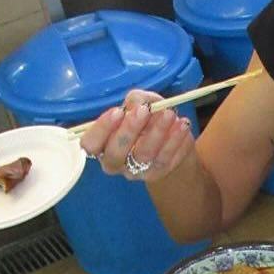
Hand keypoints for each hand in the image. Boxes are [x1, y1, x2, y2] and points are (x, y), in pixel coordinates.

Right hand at [77, 90, 194, 180]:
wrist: (171, 137)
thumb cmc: (147, 117)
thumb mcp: (141, 101)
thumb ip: (136, 100)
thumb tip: (137, 106)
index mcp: (102, 143)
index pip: (90, 143)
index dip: (101, 129)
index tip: (118, 111)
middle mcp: (115, 162)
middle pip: (115, 154)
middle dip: (129, 131)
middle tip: (144, 111)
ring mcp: (136, 171)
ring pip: (143, 156)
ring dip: (157, 133)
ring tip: (170, 113)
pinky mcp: (156, 173)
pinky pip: (165, 159)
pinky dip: (175, 140)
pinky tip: (183, 125)